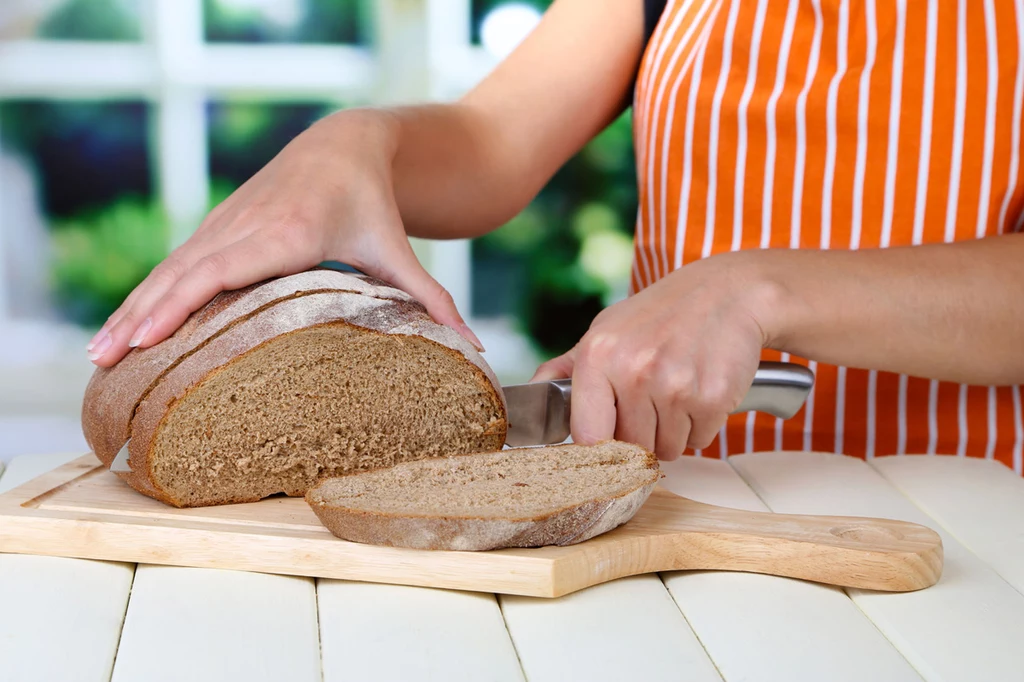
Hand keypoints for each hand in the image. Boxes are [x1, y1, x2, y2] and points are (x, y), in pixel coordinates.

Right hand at [86, 109, 480, 366]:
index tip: (146, 336)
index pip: (222, 270)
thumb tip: (474, 346)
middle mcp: (248, 225)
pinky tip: (127, 321)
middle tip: (104, 361)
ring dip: (133, 307)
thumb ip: (432, 298)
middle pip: (183, 272)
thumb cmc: (373, 204)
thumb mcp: (397, 250)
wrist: (346, 144)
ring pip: (170, 266)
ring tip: (100, 352)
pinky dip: (148, 291)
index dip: (179, 303)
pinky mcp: (221, 223)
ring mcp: (228, 221)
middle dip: (141, 316)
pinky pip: (177, 261)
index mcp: (288, 233)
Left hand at [531, 252, 780, 459]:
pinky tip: (700, 389)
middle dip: (642, 433)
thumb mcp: (605, 330)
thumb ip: (566, 368)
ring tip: (678, 390)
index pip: (587, 435)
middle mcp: (633, 371)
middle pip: (630, 447)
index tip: (611, 431)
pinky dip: (701, 425)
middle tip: (654, 398)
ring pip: (666, 450)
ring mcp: (673, 386)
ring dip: (673, 432)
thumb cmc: (659, 314)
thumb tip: (528, 393)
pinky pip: (699, 440)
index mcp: (597, 356)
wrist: (727, 293)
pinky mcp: (711, 398)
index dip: (601, 440)